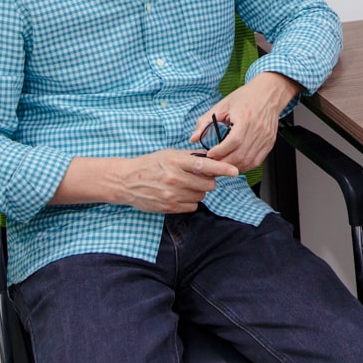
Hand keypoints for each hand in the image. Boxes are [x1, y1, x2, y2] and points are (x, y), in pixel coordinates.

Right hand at [110, 149, 239, 213]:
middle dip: (208, 181)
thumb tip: (212, 158)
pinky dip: (190, 201)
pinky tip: (180, 194)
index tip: (235, 171)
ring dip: (198, 192)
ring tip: (185, 185)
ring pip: (201, 196)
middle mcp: (175, 178)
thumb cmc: (150, 165)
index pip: (204, 165)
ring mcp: (172, 194)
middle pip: (207, 184)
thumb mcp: (169, 154)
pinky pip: (192, 206)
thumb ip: (190, 157)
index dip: (222, 168)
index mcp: (176, 161)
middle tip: (199, 177)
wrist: (127, 181)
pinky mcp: (169, 207)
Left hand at [193, 72, 299, 171]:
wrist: (268, 93)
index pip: (233, 141)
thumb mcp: (222, 105)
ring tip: (222, 165)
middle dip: (224, 163)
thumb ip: (205, 122)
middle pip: (241, 154)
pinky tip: (236, 163)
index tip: (210, 154)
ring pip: (248, 161)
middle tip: (212, 163)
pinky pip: (257, 161)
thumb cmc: (246, 97)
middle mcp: (257, 129)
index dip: (220, 151)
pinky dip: (245, 166)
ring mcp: (265, 137)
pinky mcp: (269, 143)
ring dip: (233, 167)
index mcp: (245, 117)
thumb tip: (193, 138)